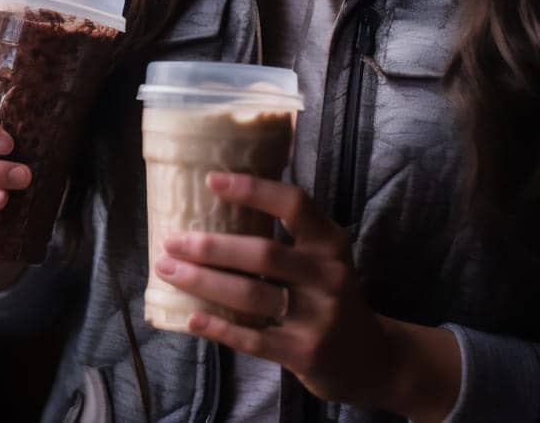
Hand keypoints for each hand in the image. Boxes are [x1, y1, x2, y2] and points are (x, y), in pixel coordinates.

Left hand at [155, 170, 401, 408]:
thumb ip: (291, 236)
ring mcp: (318, 316)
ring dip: (203, 282)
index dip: (252, 189)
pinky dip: (218, 327)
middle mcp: (328, 275)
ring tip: (168, 271)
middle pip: (262, 253)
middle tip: (170, 240)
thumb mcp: (325, 258)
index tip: (210, 181)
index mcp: (330, 242)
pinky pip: (252, 339)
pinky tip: (191, 318)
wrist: (371, 358)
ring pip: (250, 295)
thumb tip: (222, 205)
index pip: (293, 204)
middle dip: (210, 247)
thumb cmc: (331, 297)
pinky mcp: (305, 353)